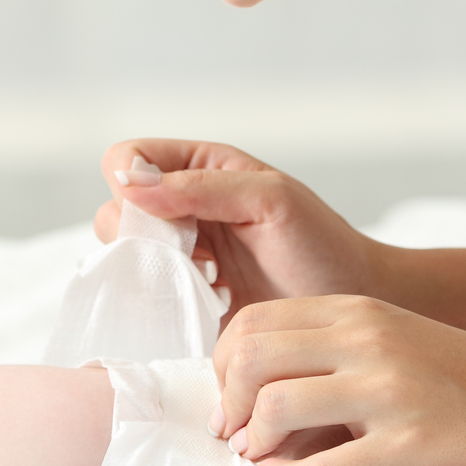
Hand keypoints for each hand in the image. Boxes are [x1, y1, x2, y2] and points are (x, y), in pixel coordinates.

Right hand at [96, 138, 382, 322]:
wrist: (349, 306)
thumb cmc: (322, 246)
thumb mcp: (271, 200)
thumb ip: (202, 185)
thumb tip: (128, 183)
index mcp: (200, 167)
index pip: (126, 159)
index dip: (130, 182)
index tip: (166, 215)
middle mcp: (182, 207)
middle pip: (115, 209)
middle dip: (139, 233)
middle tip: (193, 255)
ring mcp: (181, 255)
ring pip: (122, 253)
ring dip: (150, 269)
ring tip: (203, 281)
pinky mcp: (184, 299)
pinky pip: (141, 294)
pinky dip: (157, 300)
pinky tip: (203, 304)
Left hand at [211, 294, 465, 465]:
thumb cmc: (464, 386)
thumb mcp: (392, 341)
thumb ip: (327, 349)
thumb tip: (248, 382)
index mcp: (359, 310)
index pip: (252, 321)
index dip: (223, 366)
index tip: (232, 402)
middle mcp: (370, 340)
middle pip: (251, 358)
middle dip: (229, 404)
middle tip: (237, 438)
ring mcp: (392, 391)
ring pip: (276, 408)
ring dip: (254, 445)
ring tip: (263, 463)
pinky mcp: (415, 445)